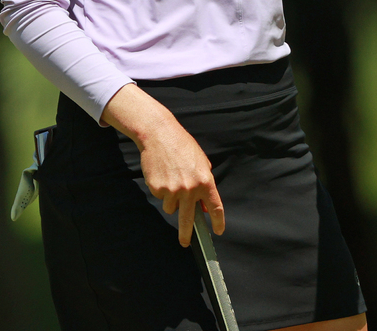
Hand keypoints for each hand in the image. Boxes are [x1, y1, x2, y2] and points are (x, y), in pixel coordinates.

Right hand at [101, 84, 224, 246]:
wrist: (159, 134)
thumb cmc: (181, 145)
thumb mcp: (201, 161)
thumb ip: (205, 183)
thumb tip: (204, 207)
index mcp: (205, 180)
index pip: (215, 206)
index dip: (218, 221)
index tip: (218, 231)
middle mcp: (190, 188)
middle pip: (188, 219)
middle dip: (186, 234)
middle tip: (185, 242)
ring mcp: (173, 189)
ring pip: (171, 207)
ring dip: (171, 199)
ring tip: (170, 178)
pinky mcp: (158, 188)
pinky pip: (160, 197)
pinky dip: (160, 190)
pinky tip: (161, 174)